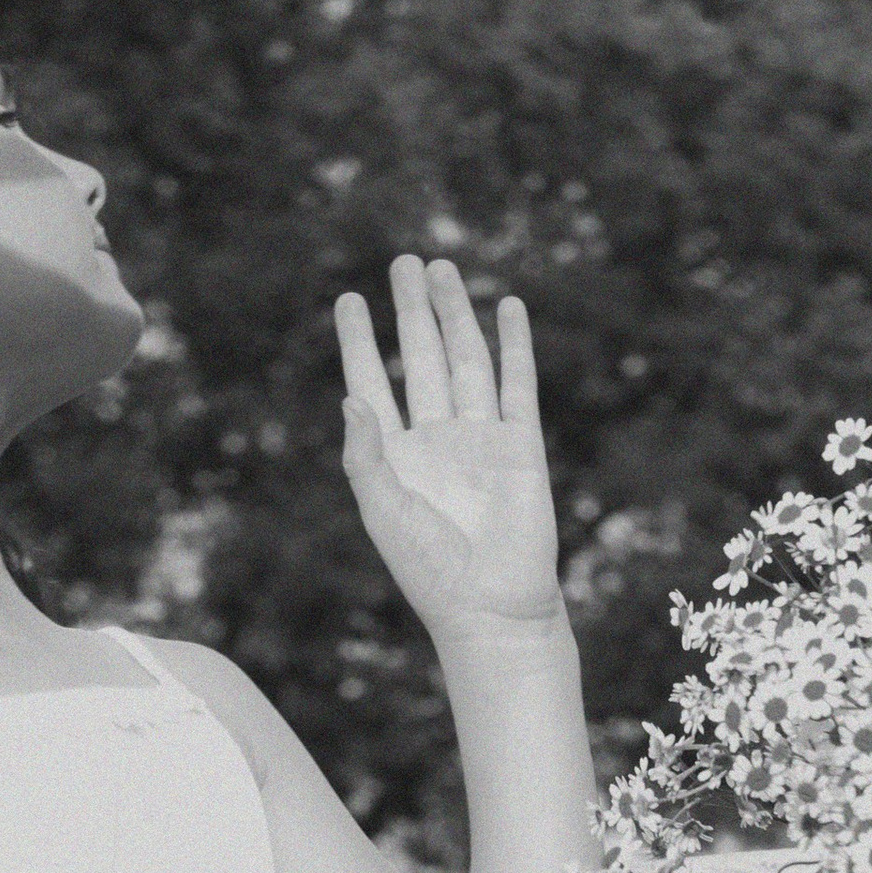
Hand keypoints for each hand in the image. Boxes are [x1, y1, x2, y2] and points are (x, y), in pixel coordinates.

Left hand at [333, 254, 564, 643]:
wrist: (494, 609)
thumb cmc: (432, 573)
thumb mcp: (385, 513)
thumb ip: (366, 455)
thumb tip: (351, 396)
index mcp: (397, 457)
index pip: (373, 384)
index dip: (360, 342)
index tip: (350, 300)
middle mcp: (438, 441)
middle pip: (421, 359)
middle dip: (413, 311)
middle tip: (403, 263)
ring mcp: (481, 439)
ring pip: (466, 361)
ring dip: (455, 315)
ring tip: (441, 268)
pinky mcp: (522, 446)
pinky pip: (517, 384)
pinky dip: (514, 345)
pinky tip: (506, 308)